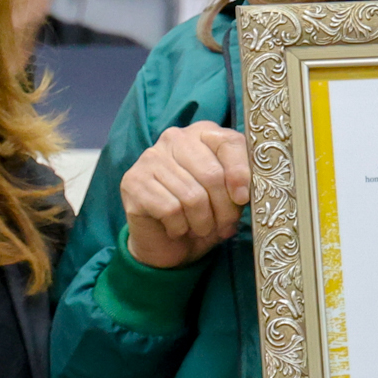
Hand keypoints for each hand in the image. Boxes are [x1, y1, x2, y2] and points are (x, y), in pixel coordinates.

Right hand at [120, 121, 249, 269]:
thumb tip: (244, 192)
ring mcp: (151, 158)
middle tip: (224, 226)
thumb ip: (241, 184)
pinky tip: (177, 229)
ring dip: (202, 222)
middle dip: (223, 209)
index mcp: (203, 133)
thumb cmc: (203, 215)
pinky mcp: (133, 181)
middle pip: (212, 174)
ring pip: (192, 196)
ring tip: (201, 229)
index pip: (230, 143)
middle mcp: (175, 138)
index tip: (243, 199)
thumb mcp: (229, 197)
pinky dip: (180, 227)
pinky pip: (170, 209)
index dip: (241, 174)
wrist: (167, 244)